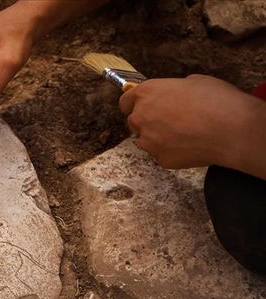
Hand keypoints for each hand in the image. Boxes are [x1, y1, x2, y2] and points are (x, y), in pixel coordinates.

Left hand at [119, 75, 265, 178]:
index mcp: (147, 93)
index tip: (139, 107)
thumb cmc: (216, 100)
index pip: (125, 101)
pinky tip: (190, 145)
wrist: (230, 129)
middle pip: (134, 122)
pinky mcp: (159, 158)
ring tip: (184, 134)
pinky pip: (161, 154)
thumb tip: (174, 95)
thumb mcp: (194, 82)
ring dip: (159, 138)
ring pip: (147, 140)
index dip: (132, 104)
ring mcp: (148, 140)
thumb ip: (173, 90)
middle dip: (147, 121)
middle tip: (169, 121)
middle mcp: (141, 116)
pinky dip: (172, 151)